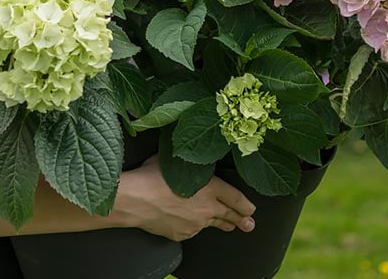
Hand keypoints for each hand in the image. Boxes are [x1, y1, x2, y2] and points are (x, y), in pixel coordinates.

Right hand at [113, 155, 255, 241]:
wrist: (136, 199)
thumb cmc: (152, 175)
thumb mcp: (175, 162)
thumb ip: (189, 164)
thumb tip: (188, 155)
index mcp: (210, 187)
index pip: (236, 198)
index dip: (246, 205)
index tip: (252, 209)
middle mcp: (207, 208)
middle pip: (230, 215)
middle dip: (242, 220)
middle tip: (249, 224)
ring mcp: (196, 224)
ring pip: (213, 224)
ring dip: (223, 224)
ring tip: (230, 226)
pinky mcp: (183, 234)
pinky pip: (193, 230)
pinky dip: (196, 226)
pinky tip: (194, 223)